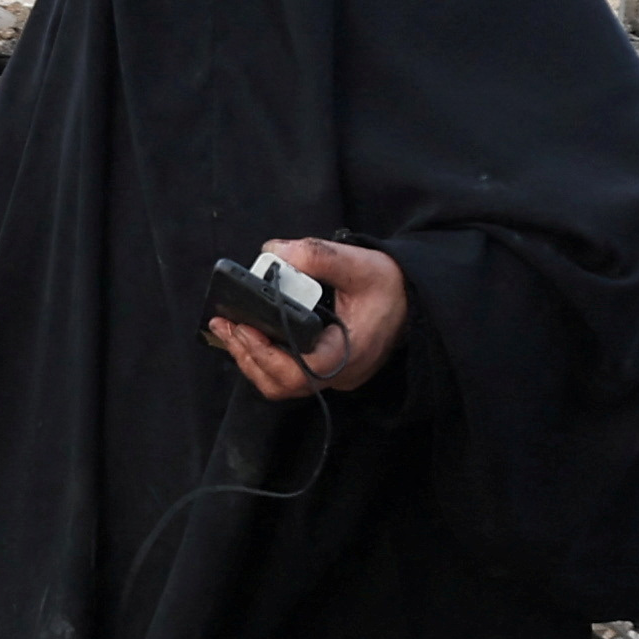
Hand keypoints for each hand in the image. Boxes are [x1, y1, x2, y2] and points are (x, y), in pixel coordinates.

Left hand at [212, 237, 405, 398]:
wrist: (412, 299)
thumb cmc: (390, 285)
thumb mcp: (360, 263)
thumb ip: (318, 255)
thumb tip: (272, 253)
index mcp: (349, 352)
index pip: (303, 369)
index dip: (266, 353)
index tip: (244, 326)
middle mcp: (339, 373)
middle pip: (283, 383)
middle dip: (248, 355)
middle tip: (225, 324)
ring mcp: (330, 377)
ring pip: (281, 384)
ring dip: (250, 359)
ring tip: (229, 329)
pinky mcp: (322, 370)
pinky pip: (286, 376)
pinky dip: (262, 358)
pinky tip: (247, 334)